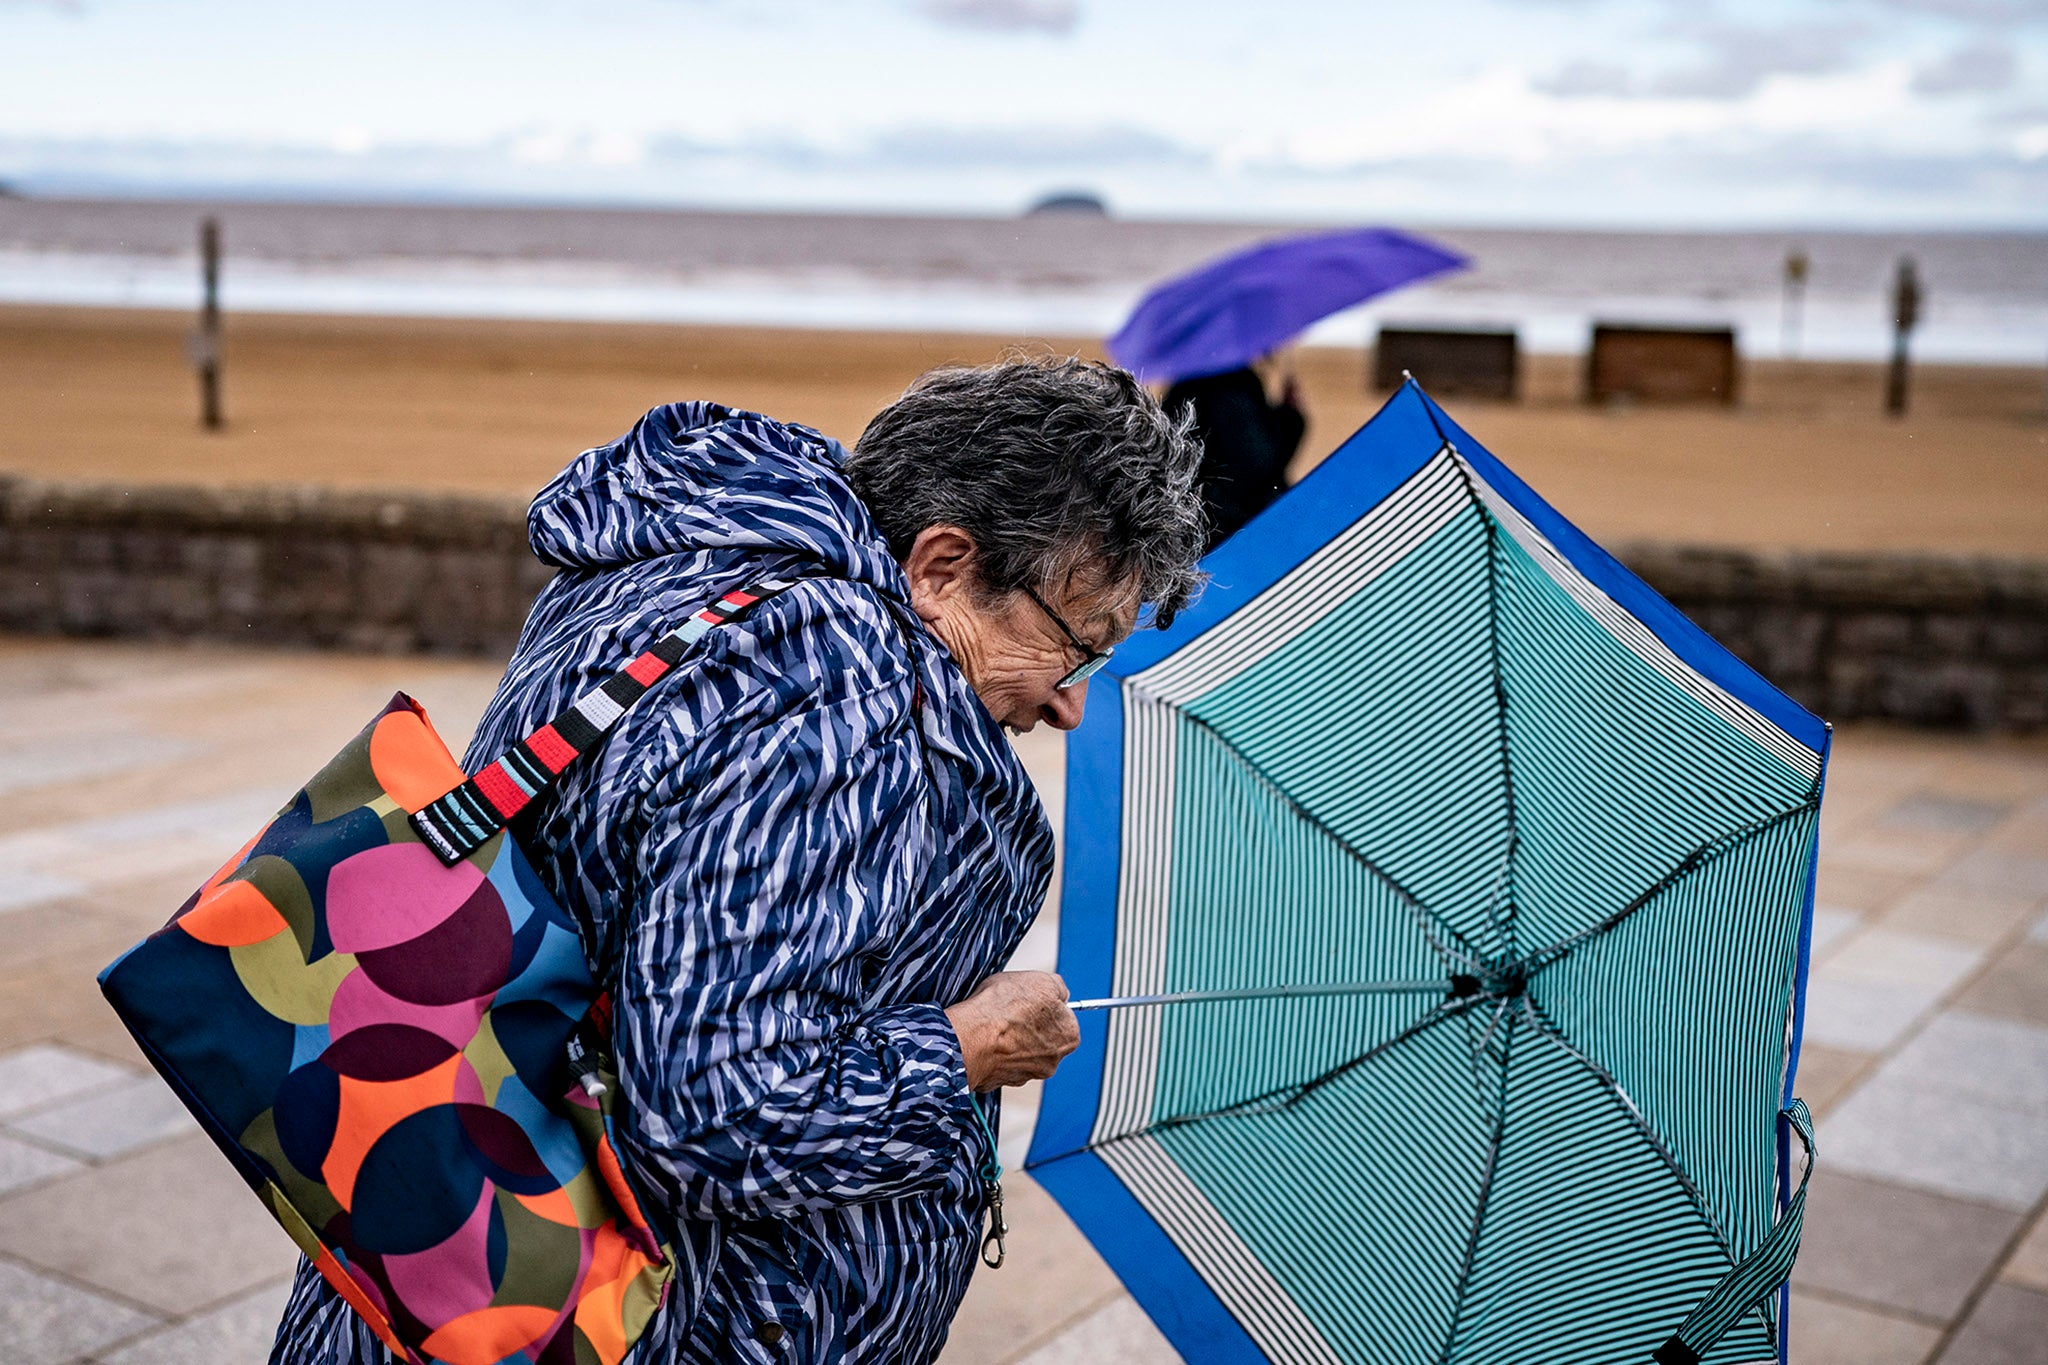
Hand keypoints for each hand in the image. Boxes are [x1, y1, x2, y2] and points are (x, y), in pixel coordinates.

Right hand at [945, 972, 1078, 1091]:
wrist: (969, 1038)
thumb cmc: (1003, 1010)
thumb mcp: (1039, 980)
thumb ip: (1057, 987)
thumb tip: (1058, 990)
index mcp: (1069, 1036)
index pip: (1062, 1016)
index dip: (1044, 1003)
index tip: (1031, 998)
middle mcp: (1052, 1060)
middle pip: (1043, 1036)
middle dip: (1029, 1024)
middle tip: (1011, 1010)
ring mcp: (1026, 1074)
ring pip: (1021, 1050)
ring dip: (1011, 1038)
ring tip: (994, 1023)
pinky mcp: (1001, 1081)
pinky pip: (1001, 1061)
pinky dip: (994, 1051)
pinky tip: (986, 1038)